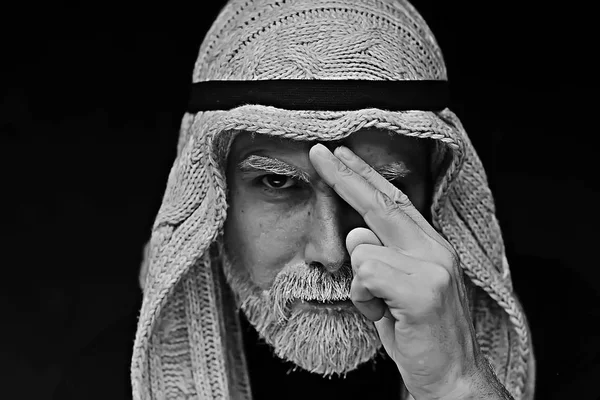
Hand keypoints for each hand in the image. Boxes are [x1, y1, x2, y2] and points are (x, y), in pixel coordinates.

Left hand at [309, 143, 486, 398]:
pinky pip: (366, 273)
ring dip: (360, 283)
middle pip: (381, 203)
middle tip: (321, 152)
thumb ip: (380, 256)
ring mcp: (432, 267)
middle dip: (346, 175)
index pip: (393, 200)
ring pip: (362, 248)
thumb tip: (357, 232)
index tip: (341, 155)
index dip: (365, 176)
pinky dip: (364, 298)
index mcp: (430, 246)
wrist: (451, 375)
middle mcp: (435, 249)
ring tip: (381, 307)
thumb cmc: (418, 332)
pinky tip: (385, 315)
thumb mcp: (395, 288)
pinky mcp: (423, 290)